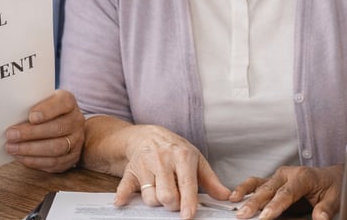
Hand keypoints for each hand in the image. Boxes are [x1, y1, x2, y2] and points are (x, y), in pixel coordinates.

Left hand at [5, 90, 83, 171]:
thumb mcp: (40, 101)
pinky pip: (54, 162)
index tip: (31, 116)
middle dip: (31, 133)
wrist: (62, 125)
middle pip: (57, 128)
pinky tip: (20, 157)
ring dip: (31, 150)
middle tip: (11, 135)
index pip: (63, 103)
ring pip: (56, 148)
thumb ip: (30, 103)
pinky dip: (35, 161)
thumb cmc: (44, 111)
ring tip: (12, 148)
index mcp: (68, 102)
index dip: (48, 110)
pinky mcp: (71, 157)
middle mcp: (76, 120)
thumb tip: (9, 112)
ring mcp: (76, 140)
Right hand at [112, 125, 230, 218]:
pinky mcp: (131, 171)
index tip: (188, 216)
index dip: (188, 202)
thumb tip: (225, 196)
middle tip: (176, 201)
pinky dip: (122, 195)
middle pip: (166, 195)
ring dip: (157, 202)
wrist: (148, 135)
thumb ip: (210, 180)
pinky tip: (121, 202)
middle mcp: (163, 160)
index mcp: (182, 156)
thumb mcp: (196, 160)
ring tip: (162, 193)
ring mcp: (145, 165)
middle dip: (172, 205)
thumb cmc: (175, 150)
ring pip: (150, 197)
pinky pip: (125, 186)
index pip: (186, 184)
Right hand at [231, 164, 342, 219]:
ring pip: (259, 185)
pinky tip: (234, 196)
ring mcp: (278, 176)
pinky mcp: (273, 180)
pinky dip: (244, 188)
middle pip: (269, 189)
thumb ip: (325, 209)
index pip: (286, 193)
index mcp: (303, 176)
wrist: (331, 177)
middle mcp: (288, 174)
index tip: (265, 217)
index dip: (275, 206)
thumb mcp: (335, 199)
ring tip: (235, 204)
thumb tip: (319, 219)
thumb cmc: (332, 187)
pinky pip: (256, 182)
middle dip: (255, 203)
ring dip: (246, 195)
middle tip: (244, 215)